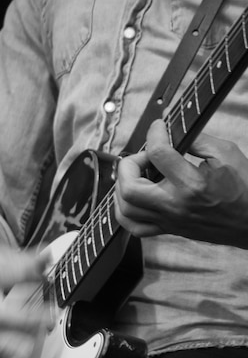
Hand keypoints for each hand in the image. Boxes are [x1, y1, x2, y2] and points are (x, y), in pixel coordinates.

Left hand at [114, 119, 247, 247]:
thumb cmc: (244, 189)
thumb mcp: (227, 154)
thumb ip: (197, 140)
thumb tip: (172, 132)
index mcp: (192, 184)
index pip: (158, 153)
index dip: (154, 133)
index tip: (159, 127)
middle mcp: (175, 205)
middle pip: (130, 188)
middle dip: (128, 165)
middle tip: (143, 156)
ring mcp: (169, 220)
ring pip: (126, 209)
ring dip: (122, 186)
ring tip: (136, 174)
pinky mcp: (168, 229)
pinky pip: (134, 227)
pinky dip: (125, 211)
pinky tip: (132, 197)